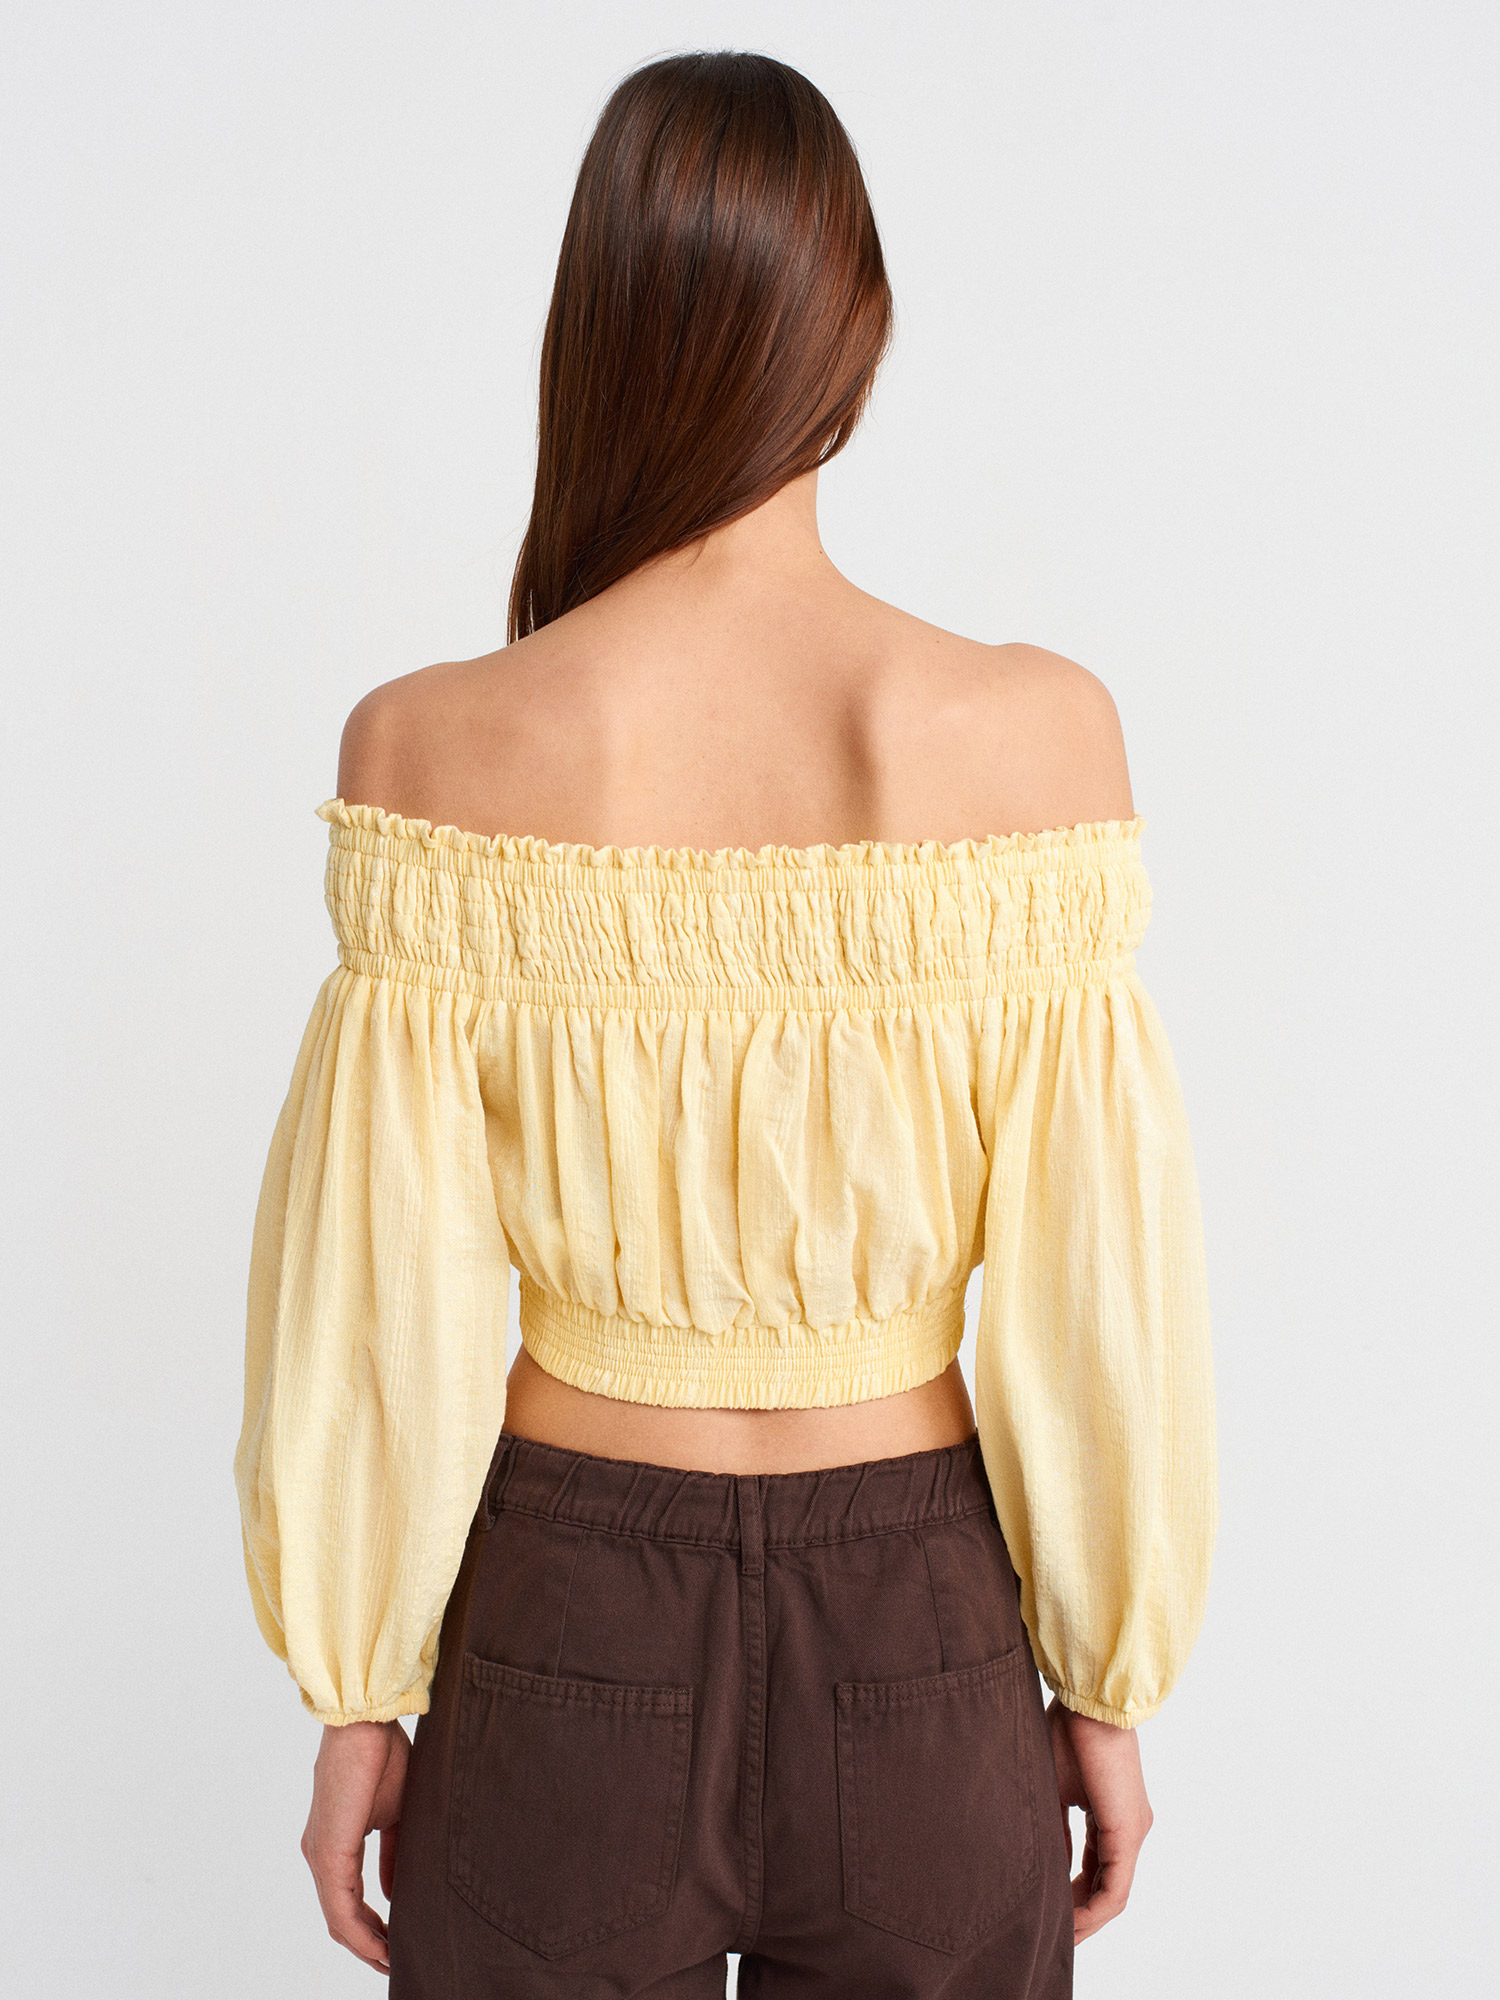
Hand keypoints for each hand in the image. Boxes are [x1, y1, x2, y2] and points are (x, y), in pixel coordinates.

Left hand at [301, 1718, 409, 1974]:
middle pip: (339, 1918)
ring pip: (338, 1918)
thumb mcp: (395, 1814)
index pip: (347, 1901)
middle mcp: (319, 1854)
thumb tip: (393, 1892)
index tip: (395, 1944)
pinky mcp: (328, 1852)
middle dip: (368, 1946)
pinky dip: (361, 1932)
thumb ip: (392, 1855)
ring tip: (391, 1961)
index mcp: (334, 1843)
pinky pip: (341, 1906)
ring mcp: (320, 1855)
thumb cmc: (382, 1755)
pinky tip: (382, 1945)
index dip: (370, 1929)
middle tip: (395, 1962)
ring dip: (365, 1946)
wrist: (367, 1721)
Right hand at [1045, 1695, 1152, 1942]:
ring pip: (1114, 1893)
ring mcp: (1133, 1831)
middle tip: (1054, 1933)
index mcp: (1113, 1814)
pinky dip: (1094, 1909)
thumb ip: (1054, 1827)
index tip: (1049, 1909)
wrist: (1088, 1700)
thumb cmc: (1068, 1729)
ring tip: (1060, 1935)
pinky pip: (1115, 1887)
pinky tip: (1072, 1922)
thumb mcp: (1053, 1787)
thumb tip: (1045, 1862)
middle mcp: (1130, 1828)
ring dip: (1087, 1919)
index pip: (1097, 1868)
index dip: (1074, 1895)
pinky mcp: (1128, 1832)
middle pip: (1109, 1888)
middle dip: (1081, 1915)